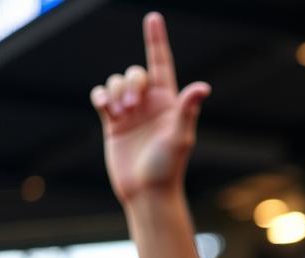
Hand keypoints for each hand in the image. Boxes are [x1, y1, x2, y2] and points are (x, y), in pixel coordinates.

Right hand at [90, 11, 209, 203]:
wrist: (147, 192)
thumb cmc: (168, 168)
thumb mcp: (180, 137)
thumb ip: (187, 110)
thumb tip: (203, 87)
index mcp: (170, 104)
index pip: (162, 65)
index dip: (157, 41)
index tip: (153, 17)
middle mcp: (151, 105)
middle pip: (135, 72)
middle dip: (131, 83)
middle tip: (132, 107)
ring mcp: (131, 113)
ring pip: (116, 82)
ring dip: (116, 92)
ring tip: (121, 114)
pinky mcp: (113, 122)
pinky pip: (101, 96)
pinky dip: (101, 96)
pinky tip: (105, 107)